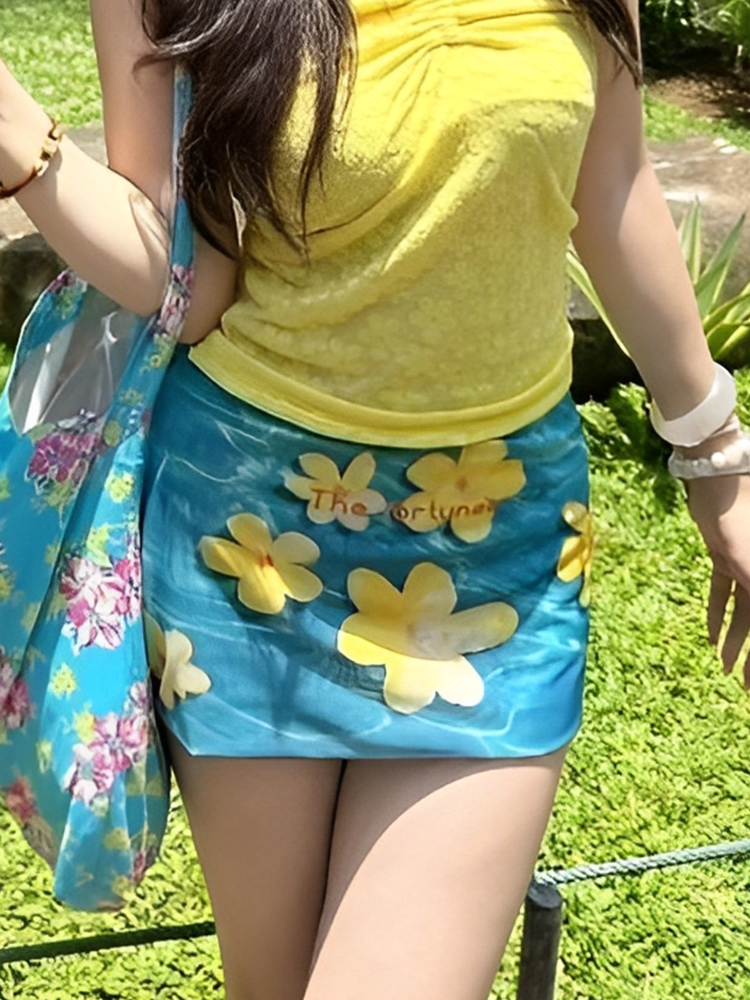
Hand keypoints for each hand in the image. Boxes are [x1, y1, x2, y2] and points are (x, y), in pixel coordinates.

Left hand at [686, 474, 749, 686]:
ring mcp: (747, 566)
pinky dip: (716, 613)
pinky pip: (722, 592)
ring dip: (734, 640)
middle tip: (745, 686)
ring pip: (743, 612)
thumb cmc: (741, 516)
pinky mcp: (725, 556)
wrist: (719, 479)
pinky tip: (710, 638)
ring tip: (726, 669)